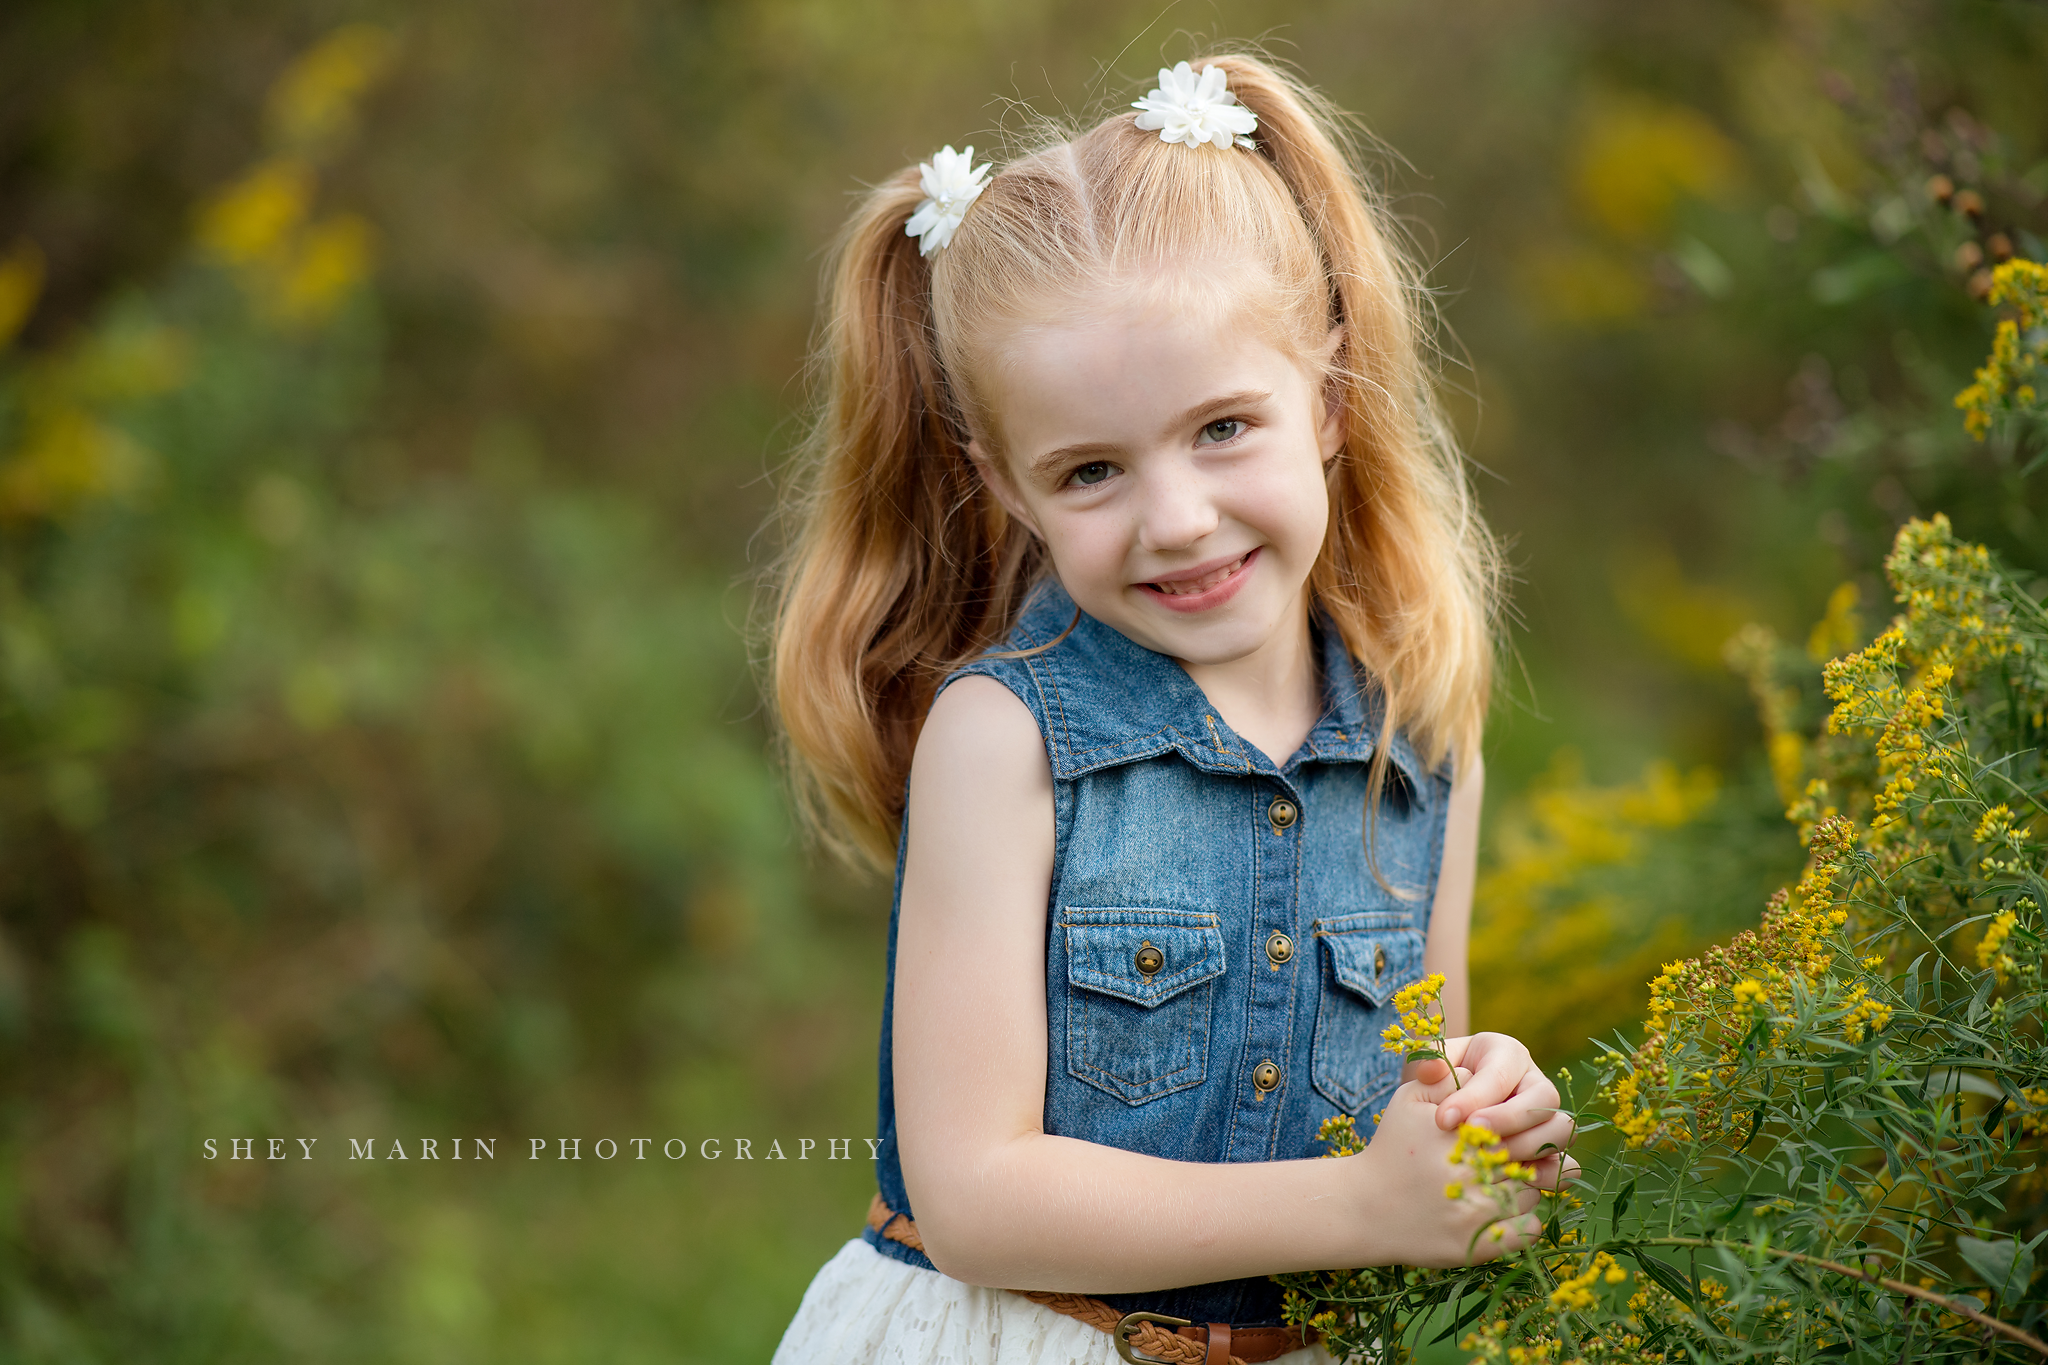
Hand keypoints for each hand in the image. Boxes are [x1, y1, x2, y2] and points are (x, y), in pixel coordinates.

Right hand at [1349, 1079, 1543, 1267]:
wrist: (1364, 1208)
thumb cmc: (1392, 1148)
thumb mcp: (1409, 1100)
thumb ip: (1447, 1078)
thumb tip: (1481, 1073)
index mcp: (1461, 1132)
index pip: (1517, 1123)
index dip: (1512, 1128)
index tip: (1497, 1135)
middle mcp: (1472, 1171)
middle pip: (1529, 1157)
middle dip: (1521, 1157)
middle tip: (1500, 1161)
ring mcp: (1478, 1211)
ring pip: (1533, 1192)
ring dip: (1522, 1188)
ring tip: (1493, 1186)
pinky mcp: (1480, 1244)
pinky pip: (1530, 1228)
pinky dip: (1524, 1221)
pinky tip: (1501, 1214)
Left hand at [1403, 1033, 1577, 1189]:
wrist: (1445, 1112)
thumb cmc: (1439, 1082)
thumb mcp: (1431, 1064)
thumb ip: (1427, 1061)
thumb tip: (1431, 1071)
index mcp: (1507, 1053)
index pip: (1498, 1074)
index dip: (1472, 1098)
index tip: (1442, 1120)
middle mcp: (1535, 1082)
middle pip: (1543, 1099)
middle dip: (1507, 1120)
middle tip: (1472, 1137)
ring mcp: (1548, 1117)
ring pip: (1562, 1129)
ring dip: (1527, 1147)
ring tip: (1488, 1158)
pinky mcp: (1551, 1149)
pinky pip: (1567, 1163)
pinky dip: (1548, 1174)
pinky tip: (1517, 1181)